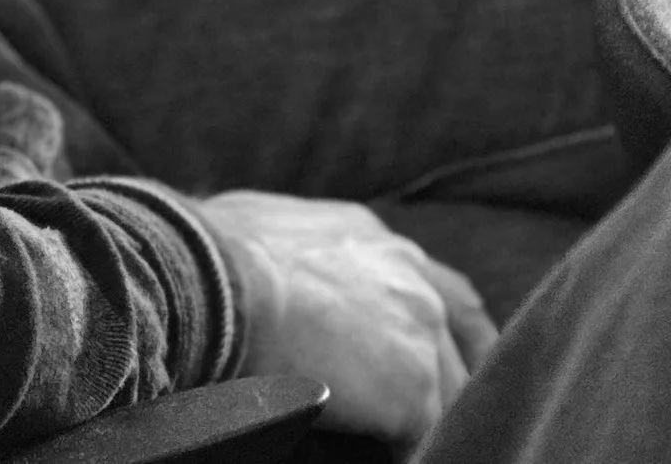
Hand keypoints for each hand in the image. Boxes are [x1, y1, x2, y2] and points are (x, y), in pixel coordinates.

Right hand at [197, 189, 496, 449]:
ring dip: (425, 421)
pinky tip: (384, 460)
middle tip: (452, 412)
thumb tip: (261, 274)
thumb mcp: (258, 230)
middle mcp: (407, 273)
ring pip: (448, 396)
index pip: (435, 282)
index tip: (456, 355)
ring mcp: (419, 331)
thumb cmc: (209, 256)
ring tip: (400, 445)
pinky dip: (405, 455)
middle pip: (461, 336)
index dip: (445, 324)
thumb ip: (289, 251)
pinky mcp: (415, 390)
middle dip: (461, 373)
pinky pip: (425, 441)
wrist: (214, 283)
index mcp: (369, 237)